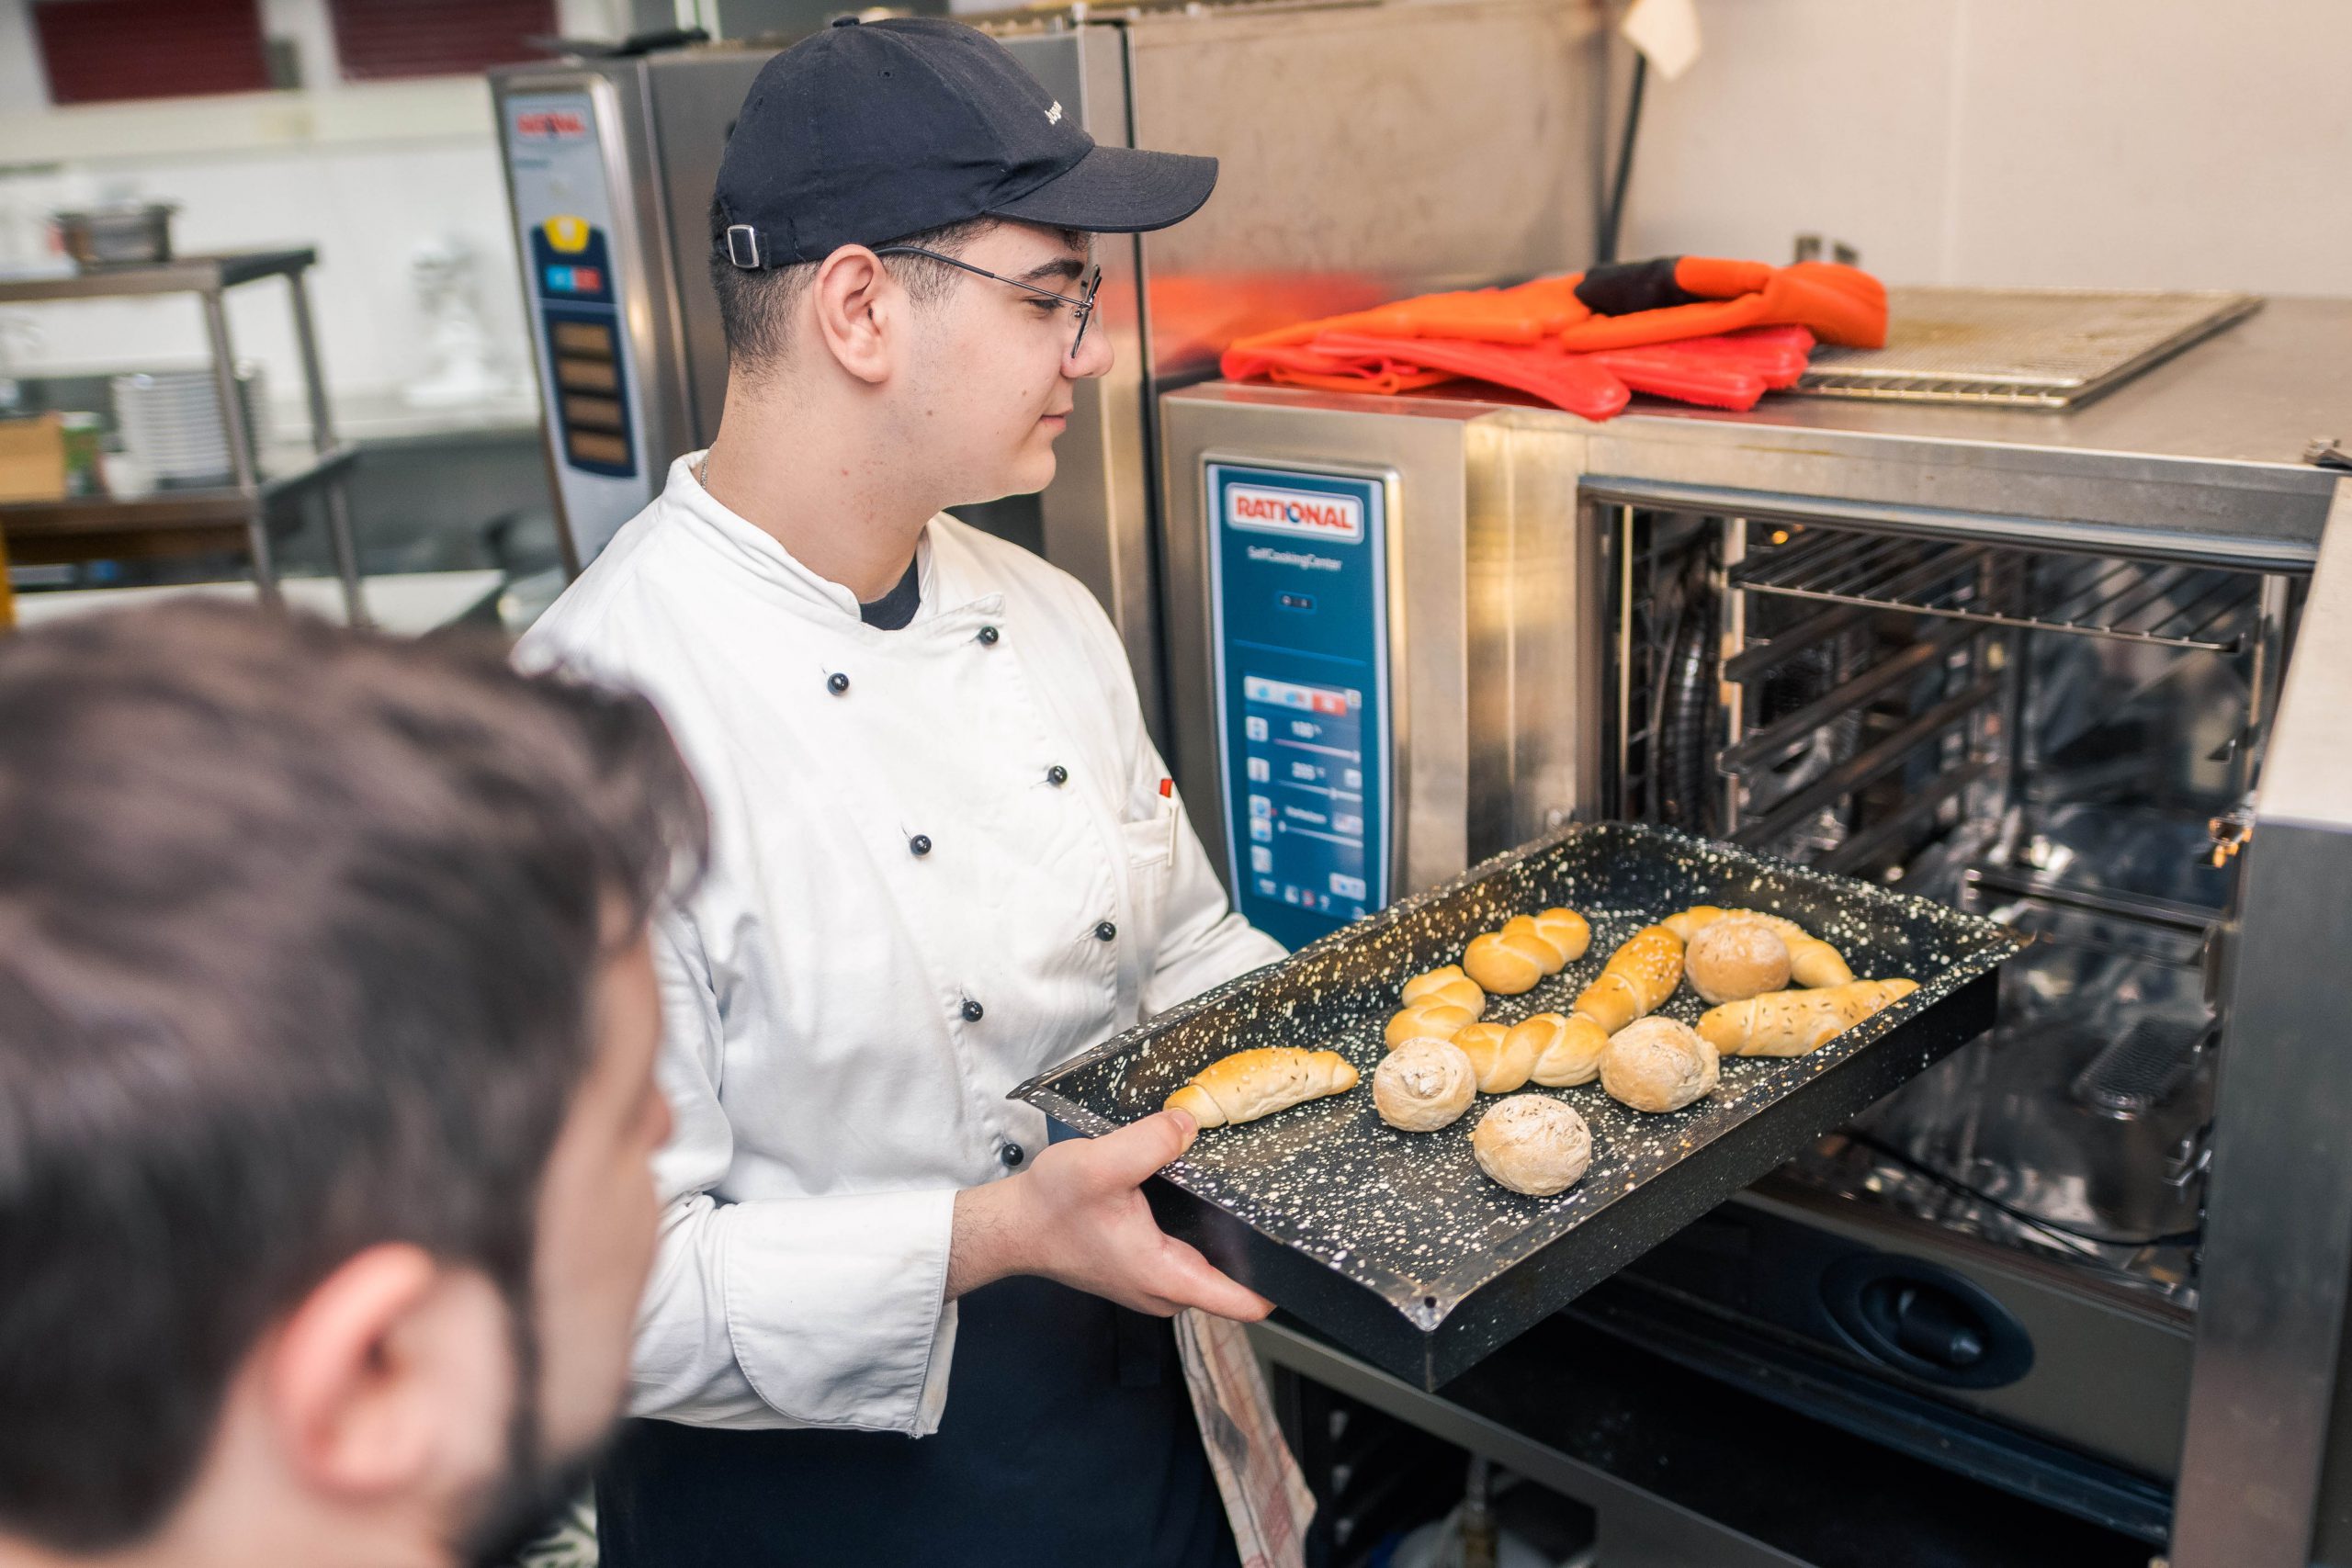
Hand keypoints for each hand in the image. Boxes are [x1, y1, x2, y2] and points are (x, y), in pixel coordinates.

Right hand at [948, 1109, 1272, 1321]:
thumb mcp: (1102, 1164)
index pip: (1245, 1302)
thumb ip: (1151, 1142)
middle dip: (1257, 1244)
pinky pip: (1191, 1255)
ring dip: (1227, 1234)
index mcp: (1166, 1277)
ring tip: (1246, 1191)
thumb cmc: (1049, 1207)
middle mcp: (1166, 1290)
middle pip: (1236, 1278)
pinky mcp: (1146, 1267)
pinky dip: (1201, 1229)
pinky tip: (1201, 1195)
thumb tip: (1192, 1122)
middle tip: (1278, 1198)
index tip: (1307, 1249)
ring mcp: (1156, 1282)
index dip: (1281, 1281)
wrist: (1011, 1224)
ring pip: (1213, 1264)